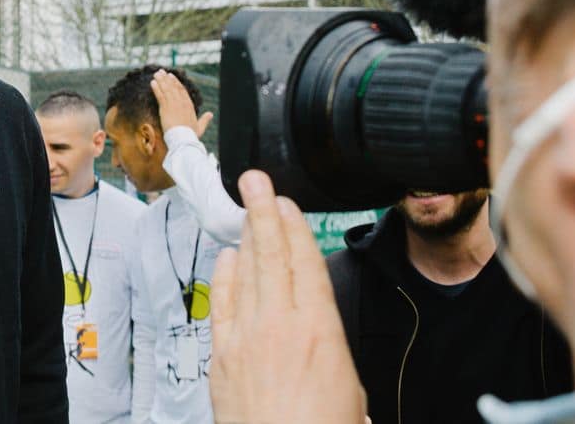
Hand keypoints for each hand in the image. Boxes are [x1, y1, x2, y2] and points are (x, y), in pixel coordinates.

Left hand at [151, 69, 212, 137]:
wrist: (183, 139)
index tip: (171, 76)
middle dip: (167, 79)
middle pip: (173, 87)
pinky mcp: (165, 108)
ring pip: (166, 89)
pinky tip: (152, 82)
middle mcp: (181, 102)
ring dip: (161, 80)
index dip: (176, 83)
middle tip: (161, 72)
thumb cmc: (191, 135)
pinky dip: (156, 88)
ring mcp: (173, 104)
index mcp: (189, 105)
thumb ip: (204, 120)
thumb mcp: (200, 127)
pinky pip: (160, 95)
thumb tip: (210, 114)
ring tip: (156, 74)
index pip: (182, 90)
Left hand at [210, 170, 366, 423]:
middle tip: (254, 179)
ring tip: (246, 207)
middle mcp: (280, 325)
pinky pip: (222, 303)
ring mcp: (246, 337)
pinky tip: (227, 258)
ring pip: (246, 273)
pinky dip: (224, 276)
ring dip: (246, 236)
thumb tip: (326, 354)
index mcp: (321, 331)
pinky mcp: (221, 356)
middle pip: (272, 254)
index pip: (306, 262)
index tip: (287, 201)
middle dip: (263, 212)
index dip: (294, 227)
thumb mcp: (353, 396)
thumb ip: (335, 360)